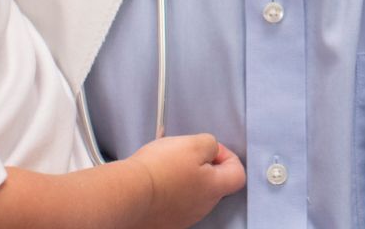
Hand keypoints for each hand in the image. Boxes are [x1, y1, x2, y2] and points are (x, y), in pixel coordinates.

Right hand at [128, 134, 244, 227]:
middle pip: (213, 184)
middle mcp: (201, 207)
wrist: (127, 194)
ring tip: (165, 167)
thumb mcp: (195, 143)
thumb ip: (211, 144)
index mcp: (214, 188)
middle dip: (203, 166)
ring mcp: (182, 218)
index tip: (212, 150)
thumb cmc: (159, 170)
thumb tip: (211, 150)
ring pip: (191, 194)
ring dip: (183, 179)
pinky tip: (155, 181)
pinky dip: (167, 191)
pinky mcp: (163, 222)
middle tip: (185, 156)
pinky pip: (172, 203)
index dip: (228, 157)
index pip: (238, 175)